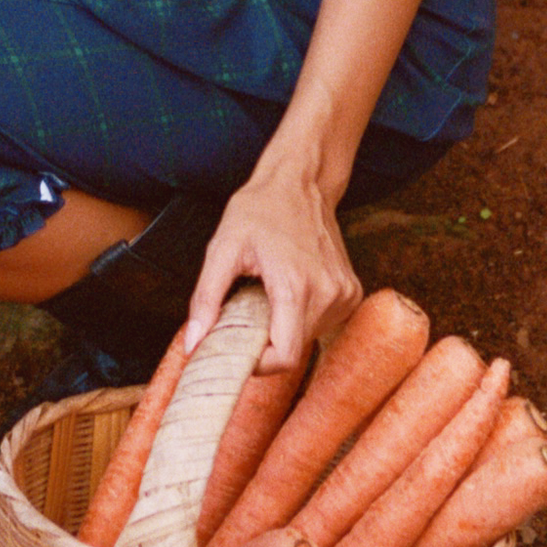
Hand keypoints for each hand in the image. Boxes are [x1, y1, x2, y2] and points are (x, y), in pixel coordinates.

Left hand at [183, 153, 362, 375]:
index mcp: (295, 287)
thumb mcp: (221, 249)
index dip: (259, 364)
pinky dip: (301, 315)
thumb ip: (205, 299)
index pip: (285, 358)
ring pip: (308, 338)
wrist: (300, 182)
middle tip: (247, 312)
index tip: (240, 347)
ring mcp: (344, 294)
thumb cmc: (259, 210)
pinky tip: (291, 286)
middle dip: (266, 342)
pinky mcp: (352, 292)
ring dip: (283, 327)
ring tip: (269, 293)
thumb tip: (194, 343)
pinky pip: (322, 323)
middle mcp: (328, 294)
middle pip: (293, 350)